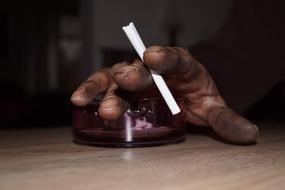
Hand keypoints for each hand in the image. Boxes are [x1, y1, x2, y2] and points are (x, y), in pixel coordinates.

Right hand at [71, 46, 258, 143]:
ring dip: (105, 87)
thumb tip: (248, 135)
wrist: (182, 88)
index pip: (176, 58)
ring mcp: (136, 74)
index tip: (154, 56)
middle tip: (124, 80)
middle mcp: (154, 67)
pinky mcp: (122, 84)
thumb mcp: (212, 106)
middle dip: (132, 74)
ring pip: (117, 75)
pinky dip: (91, 90)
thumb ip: (225, 119)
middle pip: (142, 67)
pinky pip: (104, 84)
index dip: (165, 57)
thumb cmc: (196, 94)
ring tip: (91, 101)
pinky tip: (79, 99)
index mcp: (181, 66)